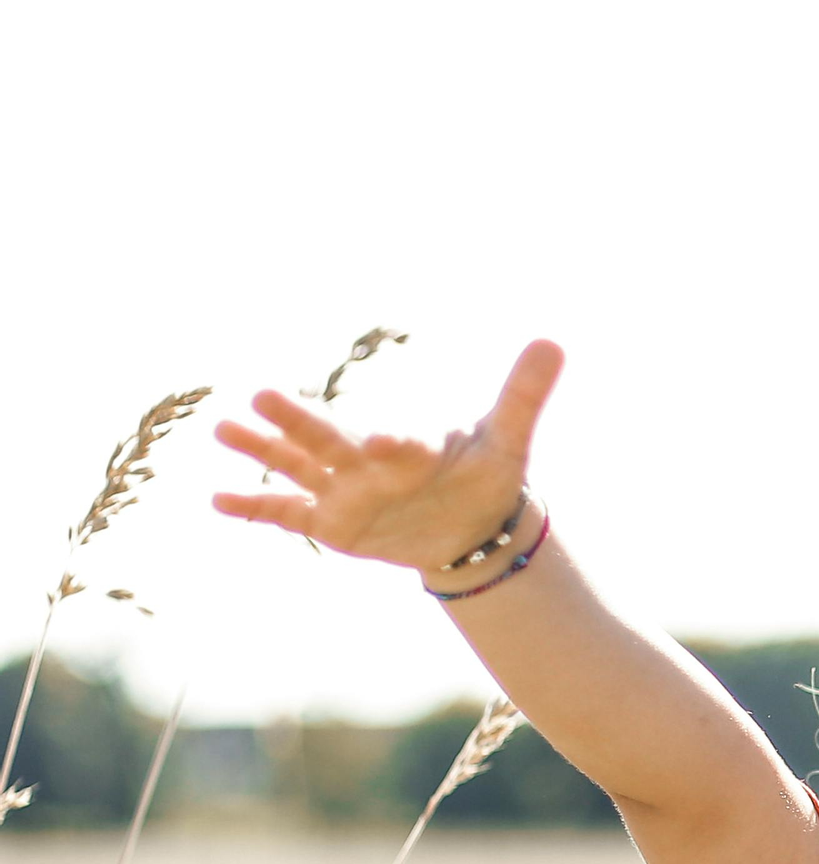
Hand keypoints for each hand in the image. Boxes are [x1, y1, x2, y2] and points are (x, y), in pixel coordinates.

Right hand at [211, 340, 563, 574]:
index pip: (398, 441)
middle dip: (298, 420)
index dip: (396, 444)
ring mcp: (343, 488)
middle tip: (261, 394)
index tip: (389, 442)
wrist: (468, 522)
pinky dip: (256, 507)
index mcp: (406, 442)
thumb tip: (554, 341)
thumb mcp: (509, 442)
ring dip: (262, 449)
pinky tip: (218, 499)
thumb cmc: (484, 475)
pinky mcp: (331, 522)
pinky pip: (287, 513)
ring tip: (223, 429)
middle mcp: (364, 458)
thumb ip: (523, 395)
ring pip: (296, 466)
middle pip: (328, 438)